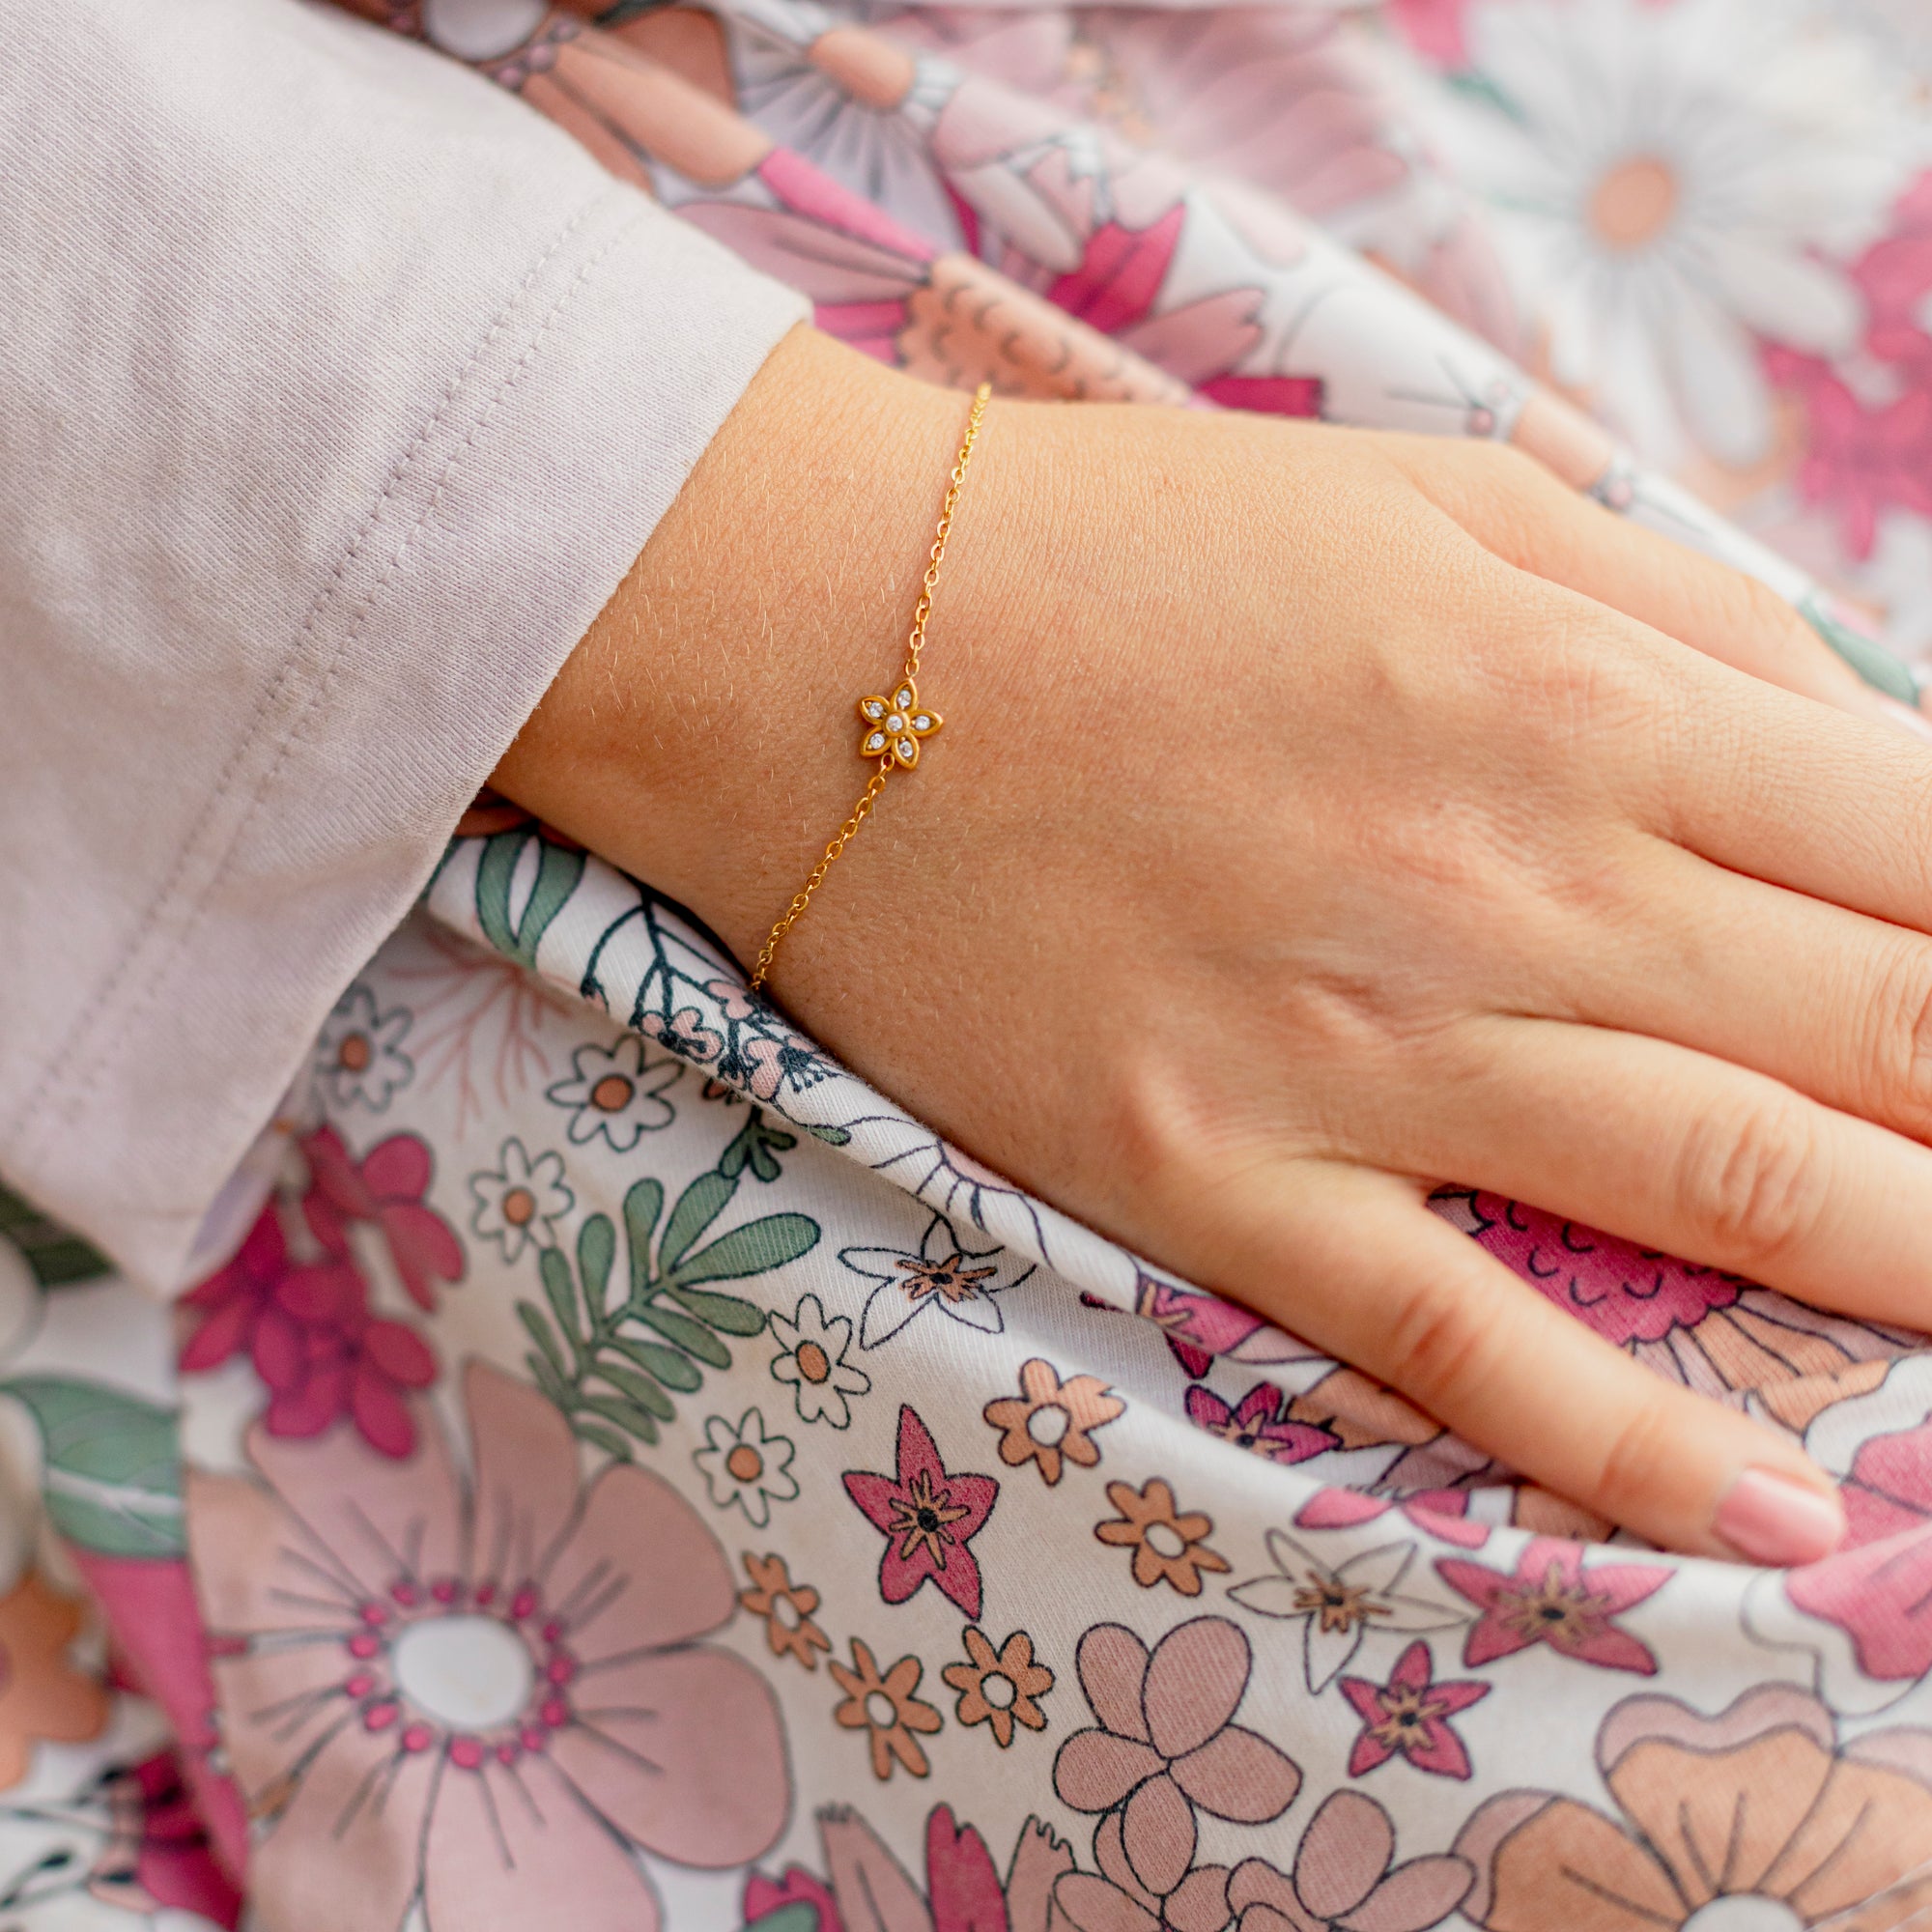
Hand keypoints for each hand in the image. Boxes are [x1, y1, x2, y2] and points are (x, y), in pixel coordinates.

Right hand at [496, 325, 1931, 1561]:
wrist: (822, 642)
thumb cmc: (1124, 545)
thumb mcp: (1428, 492)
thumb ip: (1663, 607)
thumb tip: (1846, 730)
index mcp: (1580, 700)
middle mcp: (1513, 890)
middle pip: (1888, 1037)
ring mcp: (1363, 1054)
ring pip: (1723, 1193)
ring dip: (1919, 1268)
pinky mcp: (1214, 1172)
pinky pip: (1453, 1338)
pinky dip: (1617, 1449)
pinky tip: (1754, 1522)